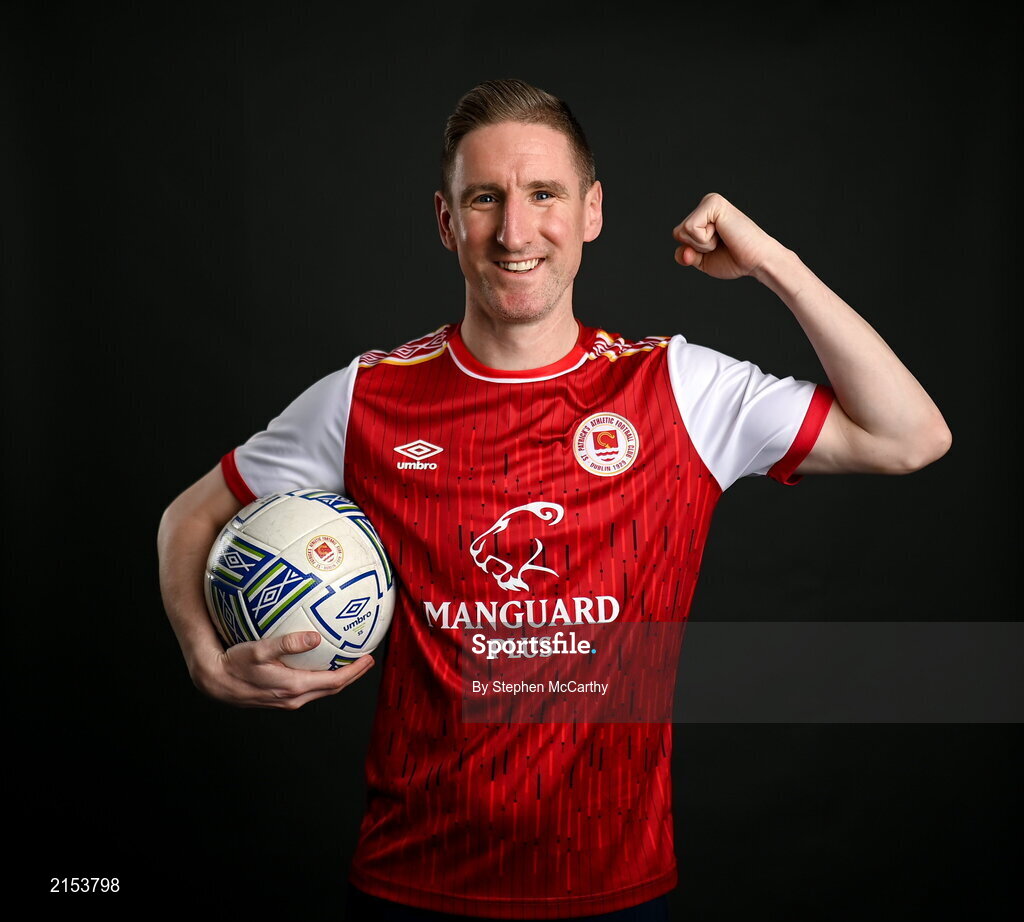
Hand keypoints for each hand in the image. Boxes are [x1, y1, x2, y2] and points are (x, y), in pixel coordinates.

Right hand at [191, 631, 374, 709]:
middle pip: (332, 688)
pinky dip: (321, 678)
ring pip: (320, 690)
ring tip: (348, 662)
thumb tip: (315, 637)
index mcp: (294, 687)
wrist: (214, 681)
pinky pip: (308, 688)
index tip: (368, 659)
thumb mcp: (259, 650)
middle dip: (351, 675)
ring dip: (337, 678)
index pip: (334, 681)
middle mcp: (293, 698)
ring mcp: (286, 700)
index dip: (354, 671)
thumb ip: (287, 643)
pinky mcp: (279, 697)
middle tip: (365, 660)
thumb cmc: (235, 663)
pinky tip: (319, 664)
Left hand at [673, 193, 783, 280]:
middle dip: (696, 247)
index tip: (716, 248)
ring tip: (723, 238)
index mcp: (702, 217)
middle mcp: (705, 205)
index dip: (692, 251)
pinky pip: (690, 228)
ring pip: (682, 231)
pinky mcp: (713, 203)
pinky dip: (704, 240)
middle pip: (677, 233)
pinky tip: (723, 233)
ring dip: (702, 244)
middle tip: (720, 244)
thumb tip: (683, 250)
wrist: (756, 260)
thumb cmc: (734, 259)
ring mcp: (709, 201)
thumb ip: (686, 255)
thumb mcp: (702, 261)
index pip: (678, 236)